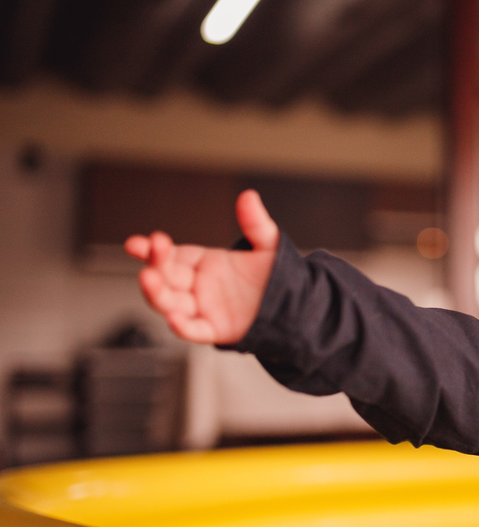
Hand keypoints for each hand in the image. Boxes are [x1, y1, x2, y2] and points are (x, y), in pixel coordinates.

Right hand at [124, 190, 278, 344]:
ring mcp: (203, 307)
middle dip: (155, 264)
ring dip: (156, 292)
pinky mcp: (215, 329)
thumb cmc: (276, 277)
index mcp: (204, 263)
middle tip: (151, 251)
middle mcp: (198, 285)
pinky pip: (193, 329)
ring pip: (170, 302)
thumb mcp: (268, 245)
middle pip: (166, 277)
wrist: (295, 306)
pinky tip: (173, 318)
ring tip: (148, 279)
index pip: (172, 255)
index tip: (136, 243)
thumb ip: (255, 223)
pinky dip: (181, 326)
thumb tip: (249, 196)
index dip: (153, 250)